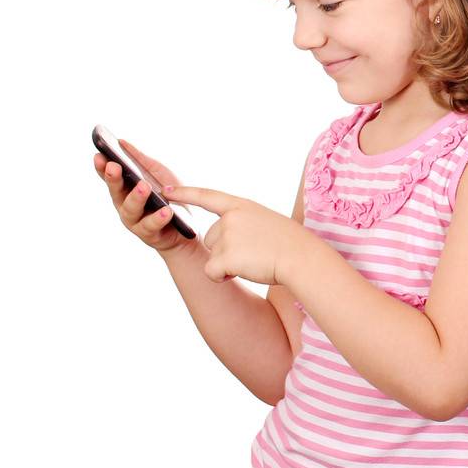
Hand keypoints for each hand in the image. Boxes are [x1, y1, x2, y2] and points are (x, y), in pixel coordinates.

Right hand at [92, 141, 193, 254]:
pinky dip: (158, 218)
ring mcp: (135, 221)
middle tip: (114, 166)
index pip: (109, 177)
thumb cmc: (169, 197)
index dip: (102, 168)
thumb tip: (122, 142)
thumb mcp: (157, 174)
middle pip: (116, 192)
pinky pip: (152, 226)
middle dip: (113, 179)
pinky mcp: (149, 234)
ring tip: (144, 186)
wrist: (187, 228)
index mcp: (125, 190)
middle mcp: (125, 206)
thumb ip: (140, 160)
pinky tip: (166, 211)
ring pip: (131, 209)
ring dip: (136, 197)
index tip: (99, 155)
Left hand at [164, 186, 315, 286]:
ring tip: (254, 260)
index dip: (185, 194)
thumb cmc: (290, 244)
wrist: (301, 258)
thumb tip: (219, 243)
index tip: (166, 191)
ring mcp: (227, 236)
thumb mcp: (265, 222)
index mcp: (241, 206)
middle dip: (225, 250)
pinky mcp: (224, 256)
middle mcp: (230, 217)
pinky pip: (211, 271)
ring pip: (212, 255)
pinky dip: (224, 276)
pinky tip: (245, 270)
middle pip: (210, 238)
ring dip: (227, 264)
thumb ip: (240, 225)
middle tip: (254, 252)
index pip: (207, 196)